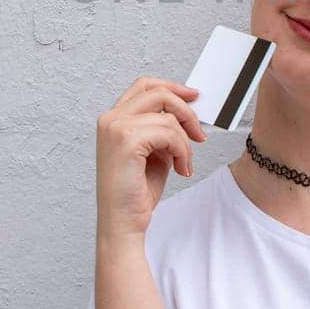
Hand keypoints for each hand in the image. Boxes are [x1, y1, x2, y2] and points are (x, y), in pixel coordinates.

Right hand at [94, 76, 208, 241]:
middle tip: (199, 134)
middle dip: (185, 111)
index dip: (172, 87)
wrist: (122, 222)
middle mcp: (110, 119)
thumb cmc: (135, 192)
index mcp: (113, 120)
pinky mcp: (126, 140)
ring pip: (167, 116)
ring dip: (184, 141)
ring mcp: (115, 128)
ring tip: (184, 163)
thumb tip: (187, 114)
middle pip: (157, 92)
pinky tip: (180, 169)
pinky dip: (181, 151)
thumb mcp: (154, 152)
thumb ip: (163, 129)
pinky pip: (168, 133)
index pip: (144, 86)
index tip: (193, 96)